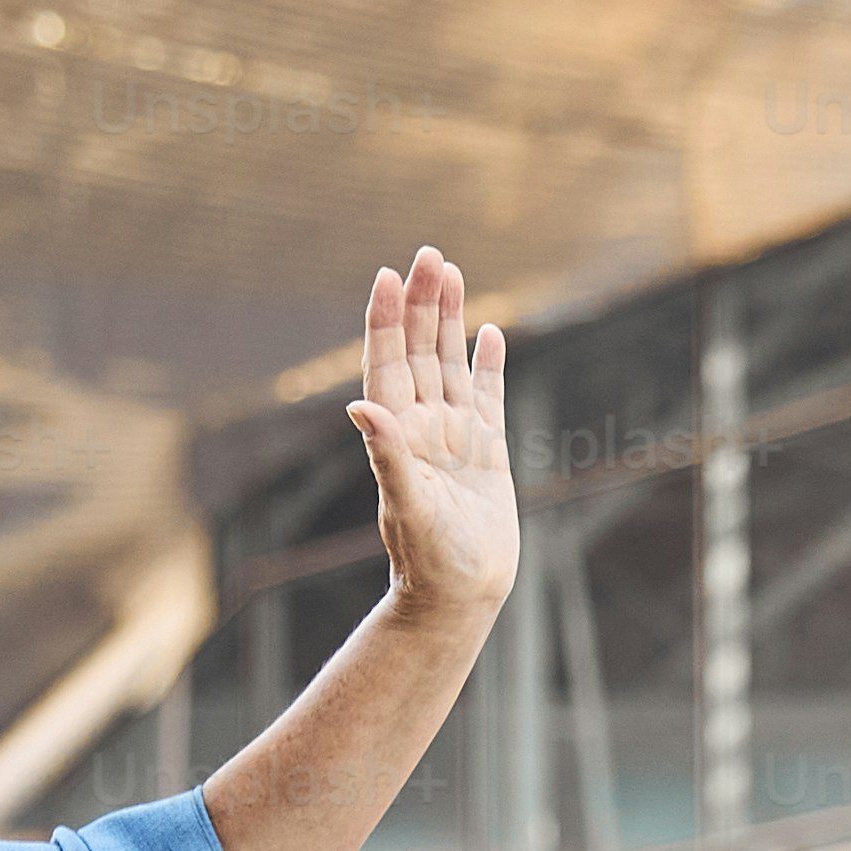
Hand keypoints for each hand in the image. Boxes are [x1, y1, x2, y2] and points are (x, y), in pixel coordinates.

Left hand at [348, 250, 516, 631]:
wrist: (460, 595)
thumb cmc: (429, 559)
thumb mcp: (407, 505)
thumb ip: (388, 454)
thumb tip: (361, 407)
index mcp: (397, 434)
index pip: (387, 364)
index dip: (385, 320)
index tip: (388, 275)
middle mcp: (422, 427)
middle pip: (418, 351)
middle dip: (421, 303)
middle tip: (430, 254)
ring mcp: (454, 436)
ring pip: (449, 363)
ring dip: (449, 320)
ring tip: (451, 273)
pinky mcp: (486, 451)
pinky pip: (486, 396)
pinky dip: (487, 365)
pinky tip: (489, 333)